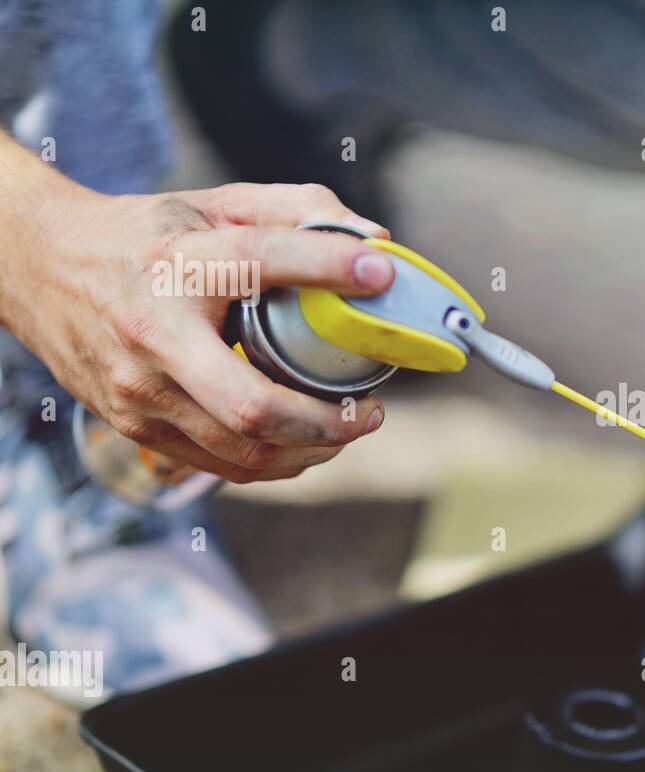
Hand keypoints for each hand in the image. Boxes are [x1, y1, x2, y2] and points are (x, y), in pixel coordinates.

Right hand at [4, 177, 395, 482]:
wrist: (35, 267)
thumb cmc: (142, 238)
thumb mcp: (211, 204)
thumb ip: (293, 210)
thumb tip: (374, 237)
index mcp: (175, 265)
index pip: (260, 260)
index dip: (327, 266)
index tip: (380, 275)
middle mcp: (153, 335)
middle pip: (252, 405)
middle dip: (328, 421)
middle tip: (372, 412)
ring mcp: (138, 391)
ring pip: (241, 451)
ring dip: (311, 451)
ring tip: (349, 429)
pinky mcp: (133, 426)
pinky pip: (219, 464)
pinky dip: (274, 461)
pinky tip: (305, 444)